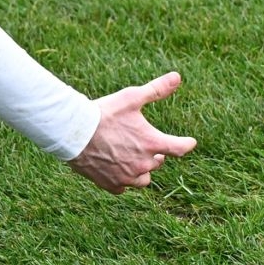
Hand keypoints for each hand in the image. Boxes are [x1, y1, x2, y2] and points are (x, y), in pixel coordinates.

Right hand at [69, 71, 196, 192]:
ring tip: (132, 159)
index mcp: (152, 143)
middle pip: (158, 163)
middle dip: (154, 154)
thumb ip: (156, 90)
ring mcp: (127, 176)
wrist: (73, 132)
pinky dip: (122, 180)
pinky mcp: (111, 184)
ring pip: (143, 179)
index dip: (186, 144)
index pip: (180, 148)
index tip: (189, 142)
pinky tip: (116, 170)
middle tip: (143, 143)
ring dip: (141, 170)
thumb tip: (177, 77)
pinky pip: (123, 187)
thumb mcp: (131, 98)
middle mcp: (143, 163)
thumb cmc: (103, 113)